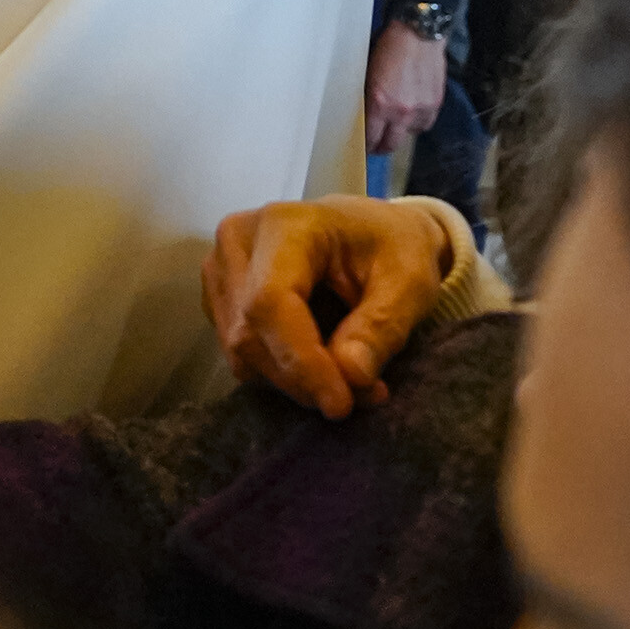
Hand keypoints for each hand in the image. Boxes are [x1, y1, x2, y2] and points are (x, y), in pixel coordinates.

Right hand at [202, 195, 456, 417]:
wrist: (373, 231)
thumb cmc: (394, 248)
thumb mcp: (410, 283)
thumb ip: (382, 327)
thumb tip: (350, 375)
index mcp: (283, 225)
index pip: (270, 302)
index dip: (300, 360)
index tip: (341, 403)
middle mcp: (237, 241)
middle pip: (249, 331)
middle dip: (302, 378)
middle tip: (361, 395)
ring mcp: (220, 267)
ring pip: (239, 348)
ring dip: (292, 380)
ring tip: (346, 380)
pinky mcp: (219, 293)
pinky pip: (238, 350)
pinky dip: (278, 371)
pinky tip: (317, 363)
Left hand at [364, 21, 450, 156]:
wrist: (418, 34)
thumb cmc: (388, 47)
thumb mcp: (368, 73)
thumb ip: (368, 97)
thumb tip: (364, 113)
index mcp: (380, 103)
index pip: (371, 137)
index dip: (366, 146)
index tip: (363, 148)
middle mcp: (401, 111)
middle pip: (391, 143)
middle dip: (381, 147)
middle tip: (376, 147)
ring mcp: (421, 109)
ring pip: (410, 135)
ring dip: (401, 133)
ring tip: (395, 128)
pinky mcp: (435, 103)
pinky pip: (426, 124)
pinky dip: (418, 124)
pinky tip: (411, 118)